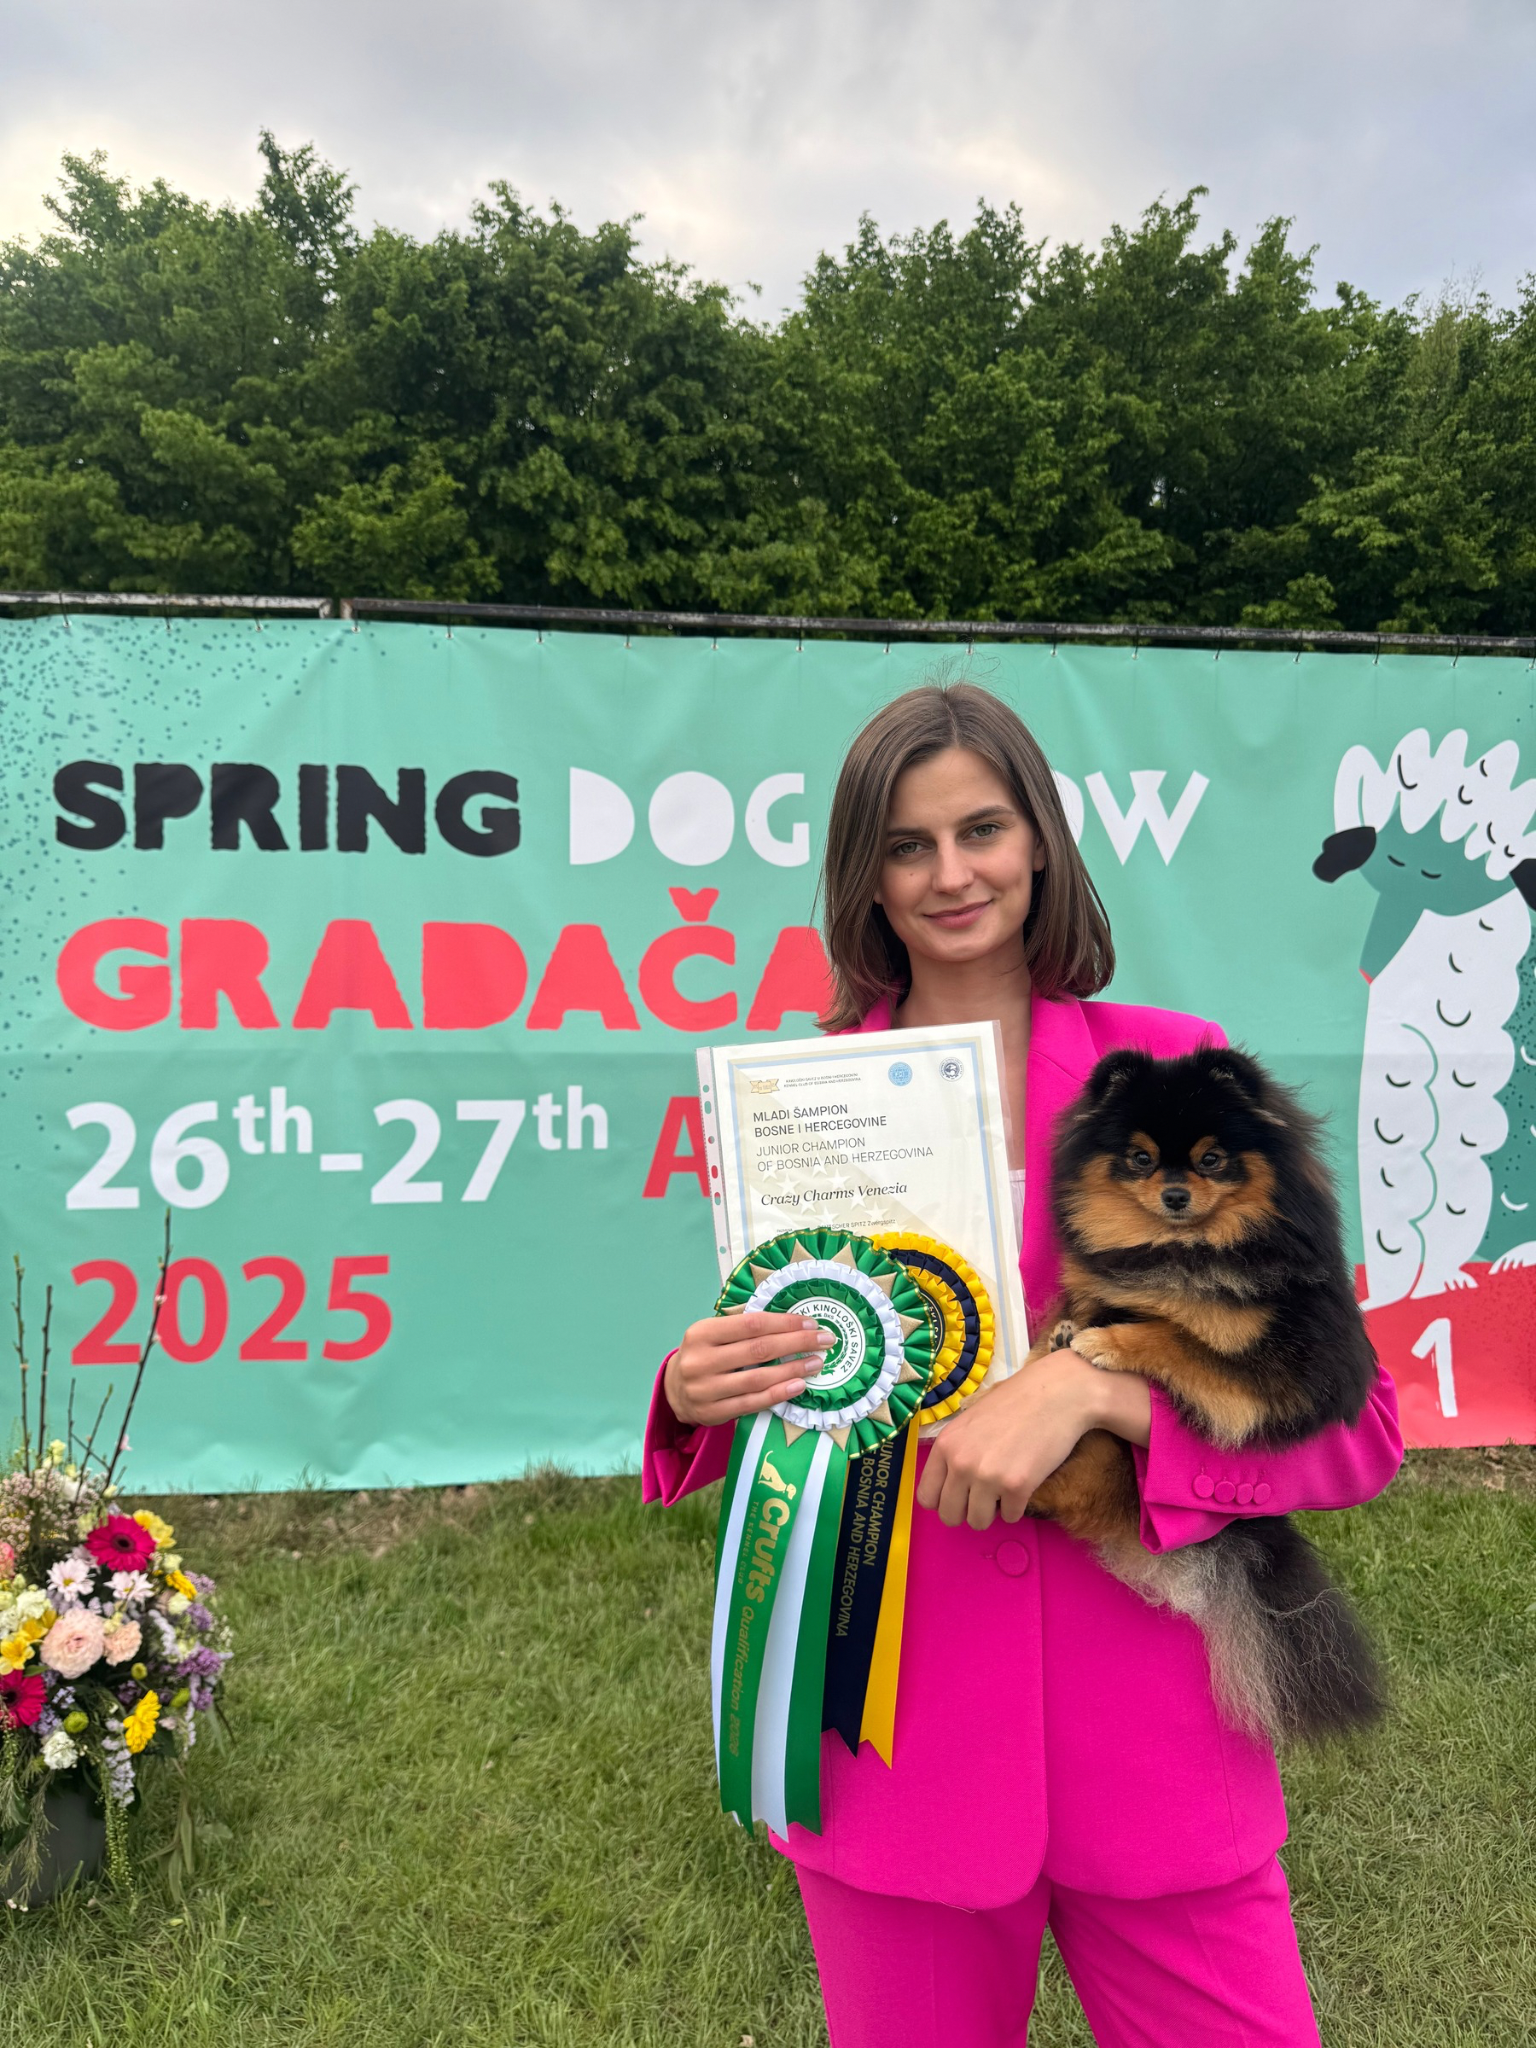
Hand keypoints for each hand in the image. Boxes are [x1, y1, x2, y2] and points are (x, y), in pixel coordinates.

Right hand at [663, 1312, 832, 1427]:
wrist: (675, 1389)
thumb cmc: (704, 1354)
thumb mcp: (713, 1334)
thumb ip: (743, 1329)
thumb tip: (792, 1323)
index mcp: (701, 1332)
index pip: (751, 1324)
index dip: (784, 1323)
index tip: (811, 1324)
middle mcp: (701, 1360)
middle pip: (758, 1349)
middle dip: (797, 1343)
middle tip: (825, 1340)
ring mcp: (706, 1389)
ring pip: (758, 1378)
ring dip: (793, 1369)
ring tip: (816, 1363)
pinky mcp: (713, 1412)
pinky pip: (753, 1402)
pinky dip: (779, 1393)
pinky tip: (799, 1386)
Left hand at [915, 1347, 1151, 1530]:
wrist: (1056, 1394)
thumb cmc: (1015, 1403)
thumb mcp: (970, 1422)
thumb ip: (956, 1451)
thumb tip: (952, 1484)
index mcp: (945, 1445)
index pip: (926, 1496)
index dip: (943, 1501)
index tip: (959, 1496)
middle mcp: (961, 1464)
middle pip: (949, 1515)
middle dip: (966, 1512)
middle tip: (984, 1498)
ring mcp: (988, 1477)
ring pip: (978, 1522)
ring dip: (993, 1512)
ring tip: (1004, 1490)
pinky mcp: (1017, 1487)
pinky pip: (1010, 1517)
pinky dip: (1017, 1507)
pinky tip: (1024, 1484)